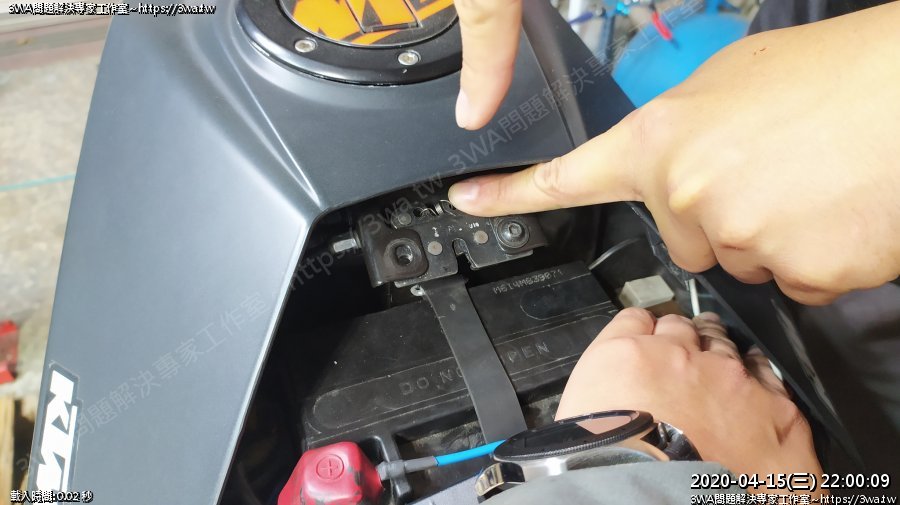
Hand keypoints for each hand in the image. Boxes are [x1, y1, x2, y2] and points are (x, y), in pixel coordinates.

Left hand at [449, 3, 899, 304]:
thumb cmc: (837, 73)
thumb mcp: (735, 82)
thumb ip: (686, 131)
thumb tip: (675, 163)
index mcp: (662, 140)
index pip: (568, 178)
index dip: (514, 193)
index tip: (471, 200)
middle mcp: (687, 193)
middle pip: (683, 235)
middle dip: (720, 215)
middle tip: (776, 169)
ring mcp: (739, 237)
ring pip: (740, 260)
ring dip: (771, 235)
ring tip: (814, 180)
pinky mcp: (796, 273)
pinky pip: (791, 282)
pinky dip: (814, 257)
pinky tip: (837, 211)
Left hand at [556, 308, 822, 482]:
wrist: (650, 492)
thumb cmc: (711, 498)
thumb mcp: (789, 493)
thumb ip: (794, 466)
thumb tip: (799, 469)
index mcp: (770, 414)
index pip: (768, 383)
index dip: (754, 378)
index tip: (745, 382)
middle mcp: (727, 376)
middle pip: (721, 349)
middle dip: (711, 350)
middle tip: (697, 360)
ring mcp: (676, 356)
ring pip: (679, 330)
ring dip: (673, 334)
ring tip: (664, 343)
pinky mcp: (629, 349)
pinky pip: (636, 321)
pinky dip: (636, 324)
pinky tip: (633, 333)